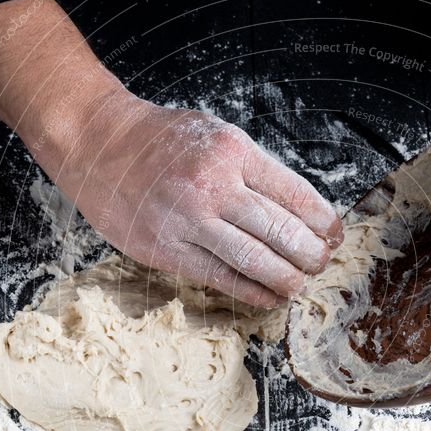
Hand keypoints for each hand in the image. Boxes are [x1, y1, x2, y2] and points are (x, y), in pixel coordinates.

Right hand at [57, 95, 341, 307]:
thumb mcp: (216, 134)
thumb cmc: (161, 139)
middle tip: (320, 264)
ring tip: (300, 284)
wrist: (96, 141)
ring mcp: (186, 220)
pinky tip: (268, 296)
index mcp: (233, 150)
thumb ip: (254, 170)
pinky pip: (219, 277)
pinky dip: (251, 291)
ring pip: (254, 260)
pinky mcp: (164, 249)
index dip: (324, 222)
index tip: (334, 235)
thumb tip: (297, 212)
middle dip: (311, 255)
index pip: (295, 195)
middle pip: (281, 231)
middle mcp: (213, 184)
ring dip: (286, 278)